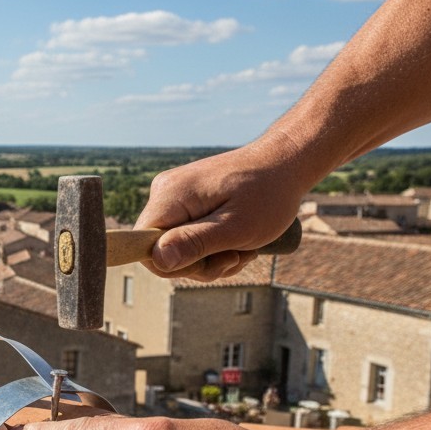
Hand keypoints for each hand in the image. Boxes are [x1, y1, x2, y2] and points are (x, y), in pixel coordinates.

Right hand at [137, 138, 309, 281]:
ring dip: (212, 259)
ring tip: (243, 248)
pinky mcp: (187, 203)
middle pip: (162, 251)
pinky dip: (214, 249)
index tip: (210, 260)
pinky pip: (189, 239)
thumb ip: (195, 242)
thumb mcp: (236, 227)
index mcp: (171, 196)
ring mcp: (175, 198)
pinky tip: (238, 243)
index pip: (144, 247)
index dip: (173, 265)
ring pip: (178, 249)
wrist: (286, 163)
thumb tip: (158, 259)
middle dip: (201, 264)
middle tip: (237, 256)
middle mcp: (165, 193)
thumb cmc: (268, 194)